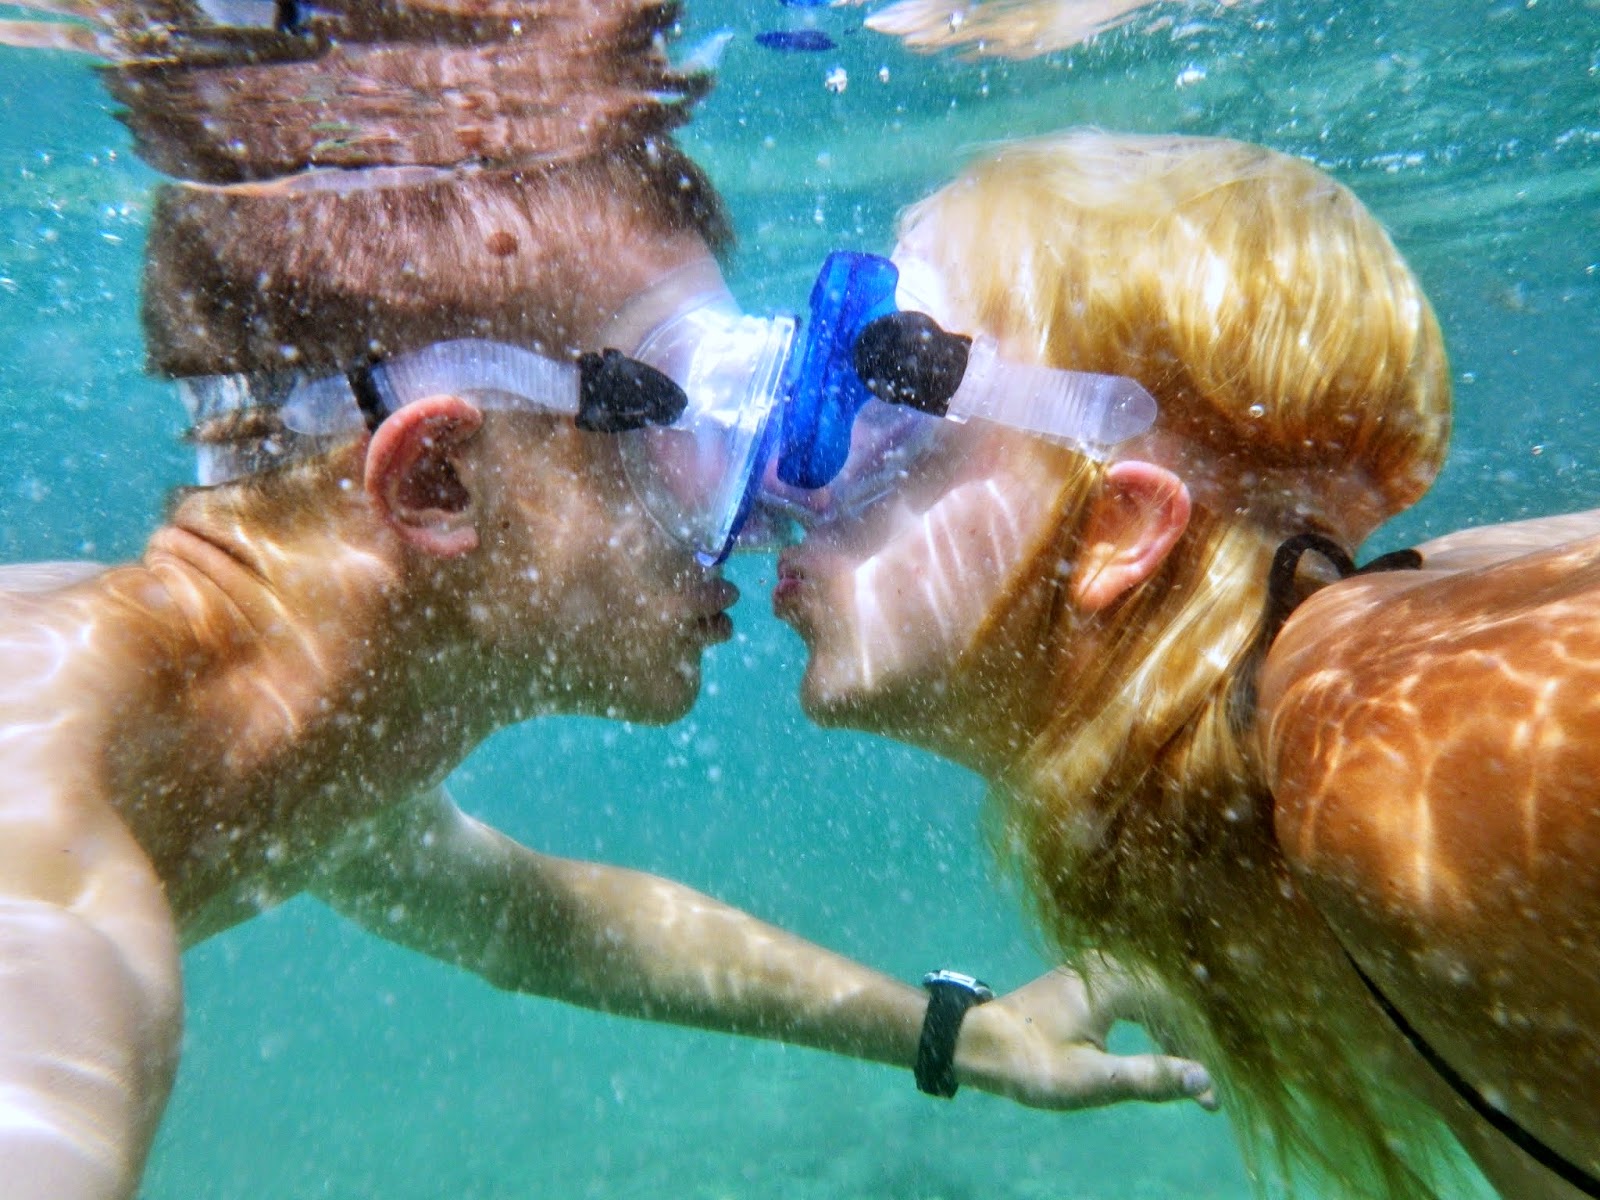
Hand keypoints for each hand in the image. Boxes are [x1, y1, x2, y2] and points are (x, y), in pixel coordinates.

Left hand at [953, 963, 1216, 1110]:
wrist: (977, 1042)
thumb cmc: (1030, 1063)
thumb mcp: (1092, 1079)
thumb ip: (1149, 1077)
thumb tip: (1204, 1079)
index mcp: (1114, 980)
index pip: (1178, 1012)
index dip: (1199, 1055)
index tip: (1209, 1098)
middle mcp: (1108, 963)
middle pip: (1171, 998)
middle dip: (1193, 1041)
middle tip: (1206, 1089)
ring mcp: (1096, 967)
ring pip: (1155, 995)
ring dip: (1175, 1031)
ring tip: (1190, 1071)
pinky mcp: (1087, 978)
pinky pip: (1137, 993)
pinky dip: (1154, 1021)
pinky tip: (1162, 1044)